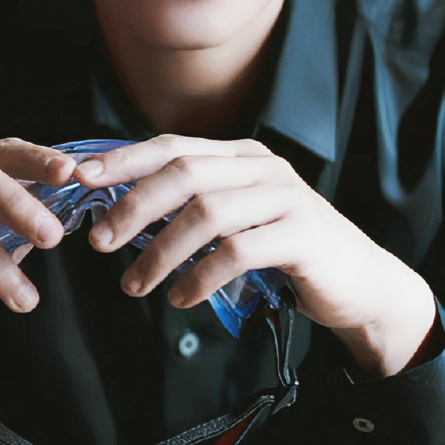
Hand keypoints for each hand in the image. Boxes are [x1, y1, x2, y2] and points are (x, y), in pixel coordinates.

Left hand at [75, 134, 436, 376]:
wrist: (361, 284)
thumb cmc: (288, 253)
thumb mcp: (240, 220)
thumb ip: (195, 207)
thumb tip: (123, 214)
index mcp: (243, 156)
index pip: (174, 145)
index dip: (125, 159)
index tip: (82, 178)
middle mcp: (264, 168)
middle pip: (185, 173)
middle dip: (134, 206)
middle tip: (101, 242)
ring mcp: (287, 198)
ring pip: (207, 213)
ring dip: (161, 252)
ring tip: (135, 285)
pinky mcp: (302, 235)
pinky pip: (238, 252)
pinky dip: (200, 277)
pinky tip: (181, 298)